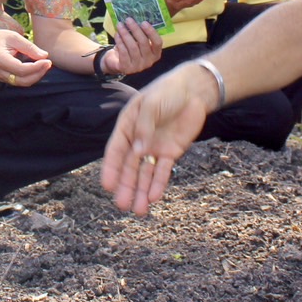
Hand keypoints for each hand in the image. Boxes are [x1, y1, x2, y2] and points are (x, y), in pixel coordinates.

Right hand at [0, 28, 52, 86]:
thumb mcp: (14, 37)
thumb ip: (29, 47)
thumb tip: (45, 56)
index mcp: (0, 59)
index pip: (22, 69)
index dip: (37, 67)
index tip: (48, 60)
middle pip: (23, 80)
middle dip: (39, 74)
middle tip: (49, 63)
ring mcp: (0, 77)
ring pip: (22, 83)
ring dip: (35, 76)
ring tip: (44, 65)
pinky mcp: (3, 79)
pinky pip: (19, 81)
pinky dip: (30, 76)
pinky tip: (36, 67)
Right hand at [101, 62, 218, 215]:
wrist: (194, 90)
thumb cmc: (168, 91)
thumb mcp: (151, 104)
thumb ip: (144, 126)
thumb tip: (138, 151)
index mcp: (128, 126)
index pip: (116, 151)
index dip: (111, 168)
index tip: (107, 185)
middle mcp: (138, 140)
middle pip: (129, 167)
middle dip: (126, 187)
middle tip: (122, 206)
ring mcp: (154, 148)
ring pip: (145, 174)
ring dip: (141, 191)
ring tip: (138, 210)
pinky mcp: (170, 152)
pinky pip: (163, 171)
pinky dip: (158, 184)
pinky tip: (154, 197)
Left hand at [104, 18, 162, 74]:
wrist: (116, 63)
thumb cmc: (130, 50)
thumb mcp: (138, 42)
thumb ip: (141, 34)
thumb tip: (136, 19)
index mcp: (155, 54)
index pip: (158, 43)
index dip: (151, 32)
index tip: (143, 22)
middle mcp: (149, 62)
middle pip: (144, 43)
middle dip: (135, 29)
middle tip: (128, 20)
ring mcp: (138, 67)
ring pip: (132, 47)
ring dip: (125, 34)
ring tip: (120, 25)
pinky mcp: (126, 68)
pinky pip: (123, 52)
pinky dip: (120, 42)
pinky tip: (117, 34)